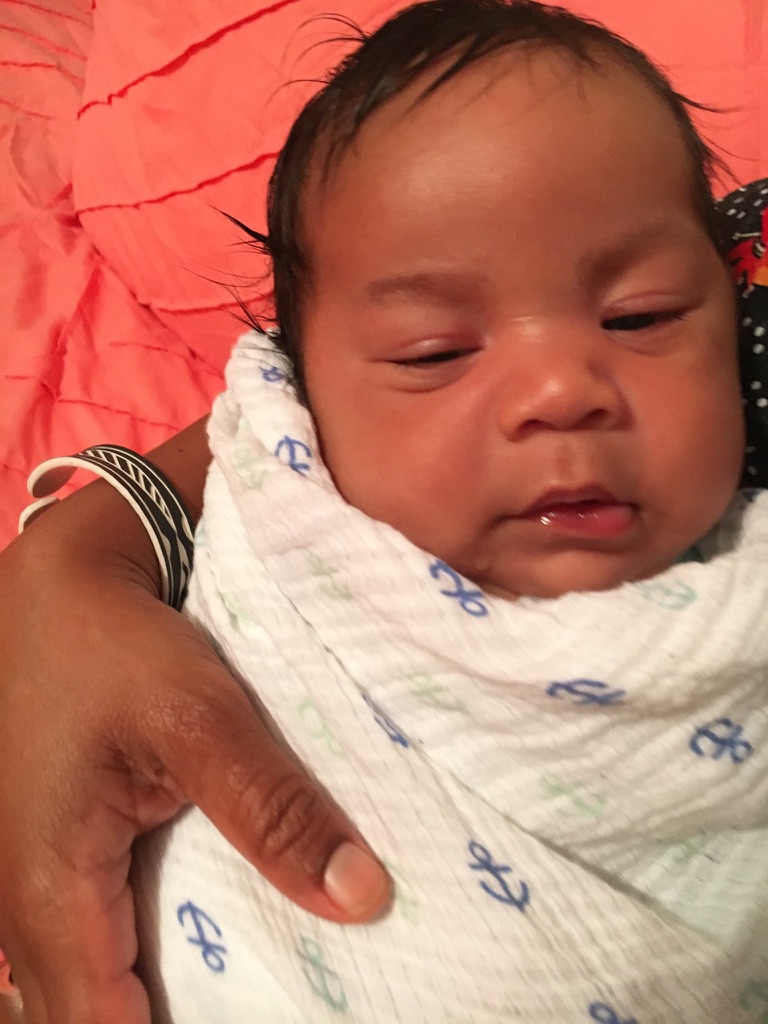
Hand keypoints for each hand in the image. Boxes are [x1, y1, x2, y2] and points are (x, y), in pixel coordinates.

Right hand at [0, 480, 389, 1023]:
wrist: (61, 587)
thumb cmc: (114, 646)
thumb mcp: (199, 718)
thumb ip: (273, 809)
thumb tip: (361, 898)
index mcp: (51, 893)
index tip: (275, 1019)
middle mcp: (30, 909)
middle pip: (98, 1017)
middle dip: (182, 1020)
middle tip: (283, 1002)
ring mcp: (43, 885)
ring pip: (100, 981)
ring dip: (171, 995)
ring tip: (271, 987)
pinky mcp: (69, 856)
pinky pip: (105, 936)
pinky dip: (158, 952)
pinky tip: (233, 937)